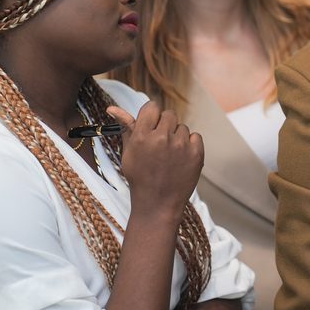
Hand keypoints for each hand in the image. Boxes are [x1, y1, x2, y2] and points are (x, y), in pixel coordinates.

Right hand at [107, 102, 203, 218]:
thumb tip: (112, 108)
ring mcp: (181, 145)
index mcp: (142, 136)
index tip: (151, 126)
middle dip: (165, 126)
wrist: (158, 203)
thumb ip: (126, 127)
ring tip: (169, 155)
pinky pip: (195, 136)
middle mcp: (162, 137)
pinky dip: (190, 145)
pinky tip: (180, 159)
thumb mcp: (128, 153)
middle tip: (160, 143)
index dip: (151, 116)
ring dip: (177, 137)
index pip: (152, 106)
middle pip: (169, 115)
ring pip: (182, 127)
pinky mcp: (196, 153)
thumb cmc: (140, 177)